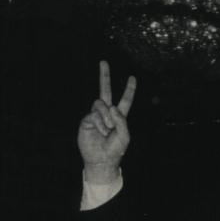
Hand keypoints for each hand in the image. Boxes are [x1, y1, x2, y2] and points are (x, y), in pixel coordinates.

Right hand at [77, 60, 135, 182]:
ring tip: (108, 130)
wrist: (101, 159)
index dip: (129, 90)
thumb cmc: (115, 150)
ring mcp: (95, 115)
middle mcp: (106, 113)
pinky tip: (100, 131)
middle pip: (105, 91)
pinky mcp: (86, 119)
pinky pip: (94, 114)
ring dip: (106, 117)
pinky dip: (99, 123)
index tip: (133, 78)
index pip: (125, 100)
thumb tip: (111, 107)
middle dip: (104, 76)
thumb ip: (121, 120)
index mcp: (119, 117)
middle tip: (103, 61)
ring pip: (100, 104)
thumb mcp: (124, 136)